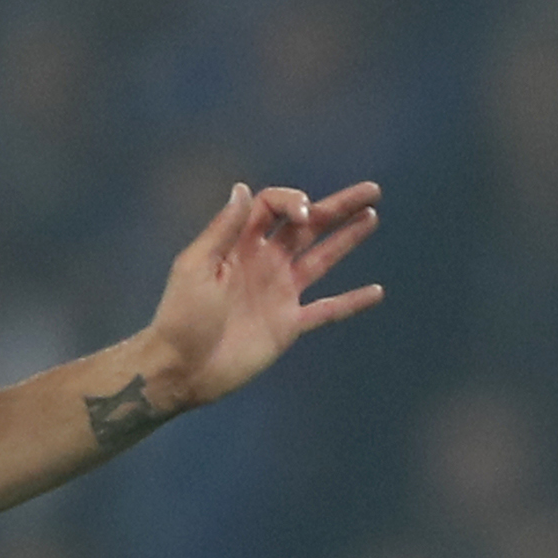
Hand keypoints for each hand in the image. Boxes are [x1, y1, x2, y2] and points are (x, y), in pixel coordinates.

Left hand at [134, 180, 384, 415]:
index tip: (303, 213)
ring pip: (322, 259)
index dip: (292, 201)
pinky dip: (352, 302)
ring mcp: (280, 293)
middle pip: (307, 226)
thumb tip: (243, 188)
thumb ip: (223, 229)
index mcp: (239, 244)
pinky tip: (376, 291)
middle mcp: (265, 262)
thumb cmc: (181, 316)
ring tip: (371, 217)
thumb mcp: (195, 266)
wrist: (182, 369)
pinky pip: (327, 310)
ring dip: (347, 238)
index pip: (273, 207)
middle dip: (337, 206)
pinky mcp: (289, 325)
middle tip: (371, 190)